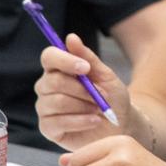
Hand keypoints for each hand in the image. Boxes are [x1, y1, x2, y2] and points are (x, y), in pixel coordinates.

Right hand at [35, 33, 132, 150]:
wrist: (121, 124)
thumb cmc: (112, 97)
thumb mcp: (106, 76)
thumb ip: (88, 58)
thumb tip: (71, 38)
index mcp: (59, 70)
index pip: (49, 57)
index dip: (65, 60)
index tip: (85, 68)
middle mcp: (47, 87)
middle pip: (52, 81)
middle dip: (81, 89)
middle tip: (101, 95)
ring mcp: (45, 108)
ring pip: (56, 102)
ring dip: (83, 105)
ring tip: (99, 109)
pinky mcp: (48, 128)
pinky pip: (57, 122)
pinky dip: (80, 120)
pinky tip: (94, 120)